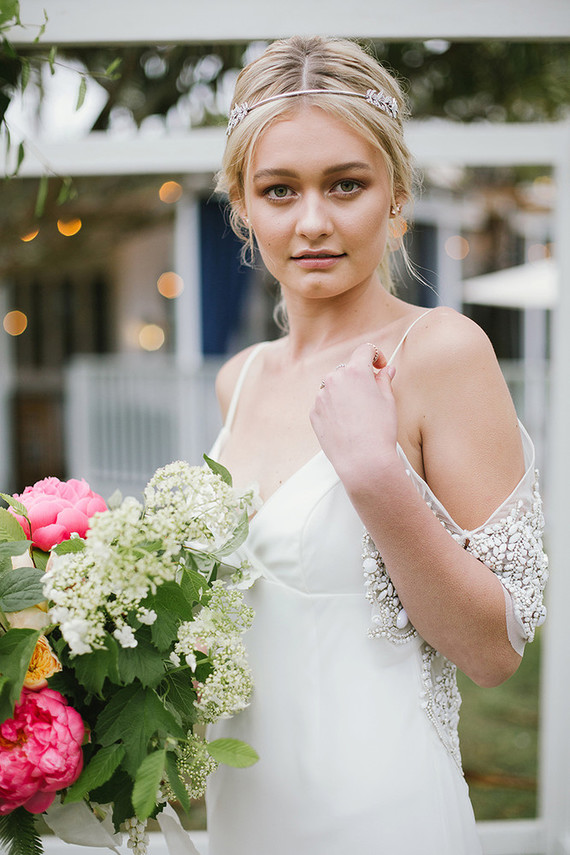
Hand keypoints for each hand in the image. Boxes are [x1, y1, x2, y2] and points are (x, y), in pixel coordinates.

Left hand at [309, 342, 397, 482]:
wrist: (363, 460)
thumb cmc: (379, 431)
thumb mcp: (388, 401)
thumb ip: (384, 380)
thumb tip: (386, 370)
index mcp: (355, 371)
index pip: (365, 350)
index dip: (376, 356)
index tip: (379, 366)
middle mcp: (334, 379)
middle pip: (347, 370)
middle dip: (359, 378)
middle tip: (371, 395)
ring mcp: (321, 396)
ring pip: (334, 387)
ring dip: (345, 393)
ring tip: (358, 414)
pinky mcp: (314, 413)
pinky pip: (325, 403)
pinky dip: (334, 408)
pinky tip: (347, 424)